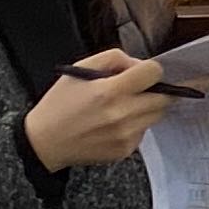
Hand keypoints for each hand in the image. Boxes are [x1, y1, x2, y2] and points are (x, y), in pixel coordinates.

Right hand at [24, 51, 175, 171]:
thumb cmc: (60, 103)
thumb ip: (114, 59)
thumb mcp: (80, 69)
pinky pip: (144, 131)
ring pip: (156, 115)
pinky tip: (114, 123)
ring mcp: (125, 135)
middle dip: (153, 90)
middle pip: (163, 97)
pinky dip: (136, 124)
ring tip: (121, 106)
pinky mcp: (125, 150)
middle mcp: (122, 115)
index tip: (140, 73)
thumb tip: (139, 65)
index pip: (154, 73)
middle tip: (135, 90)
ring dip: (146, 107)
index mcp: (110, 92)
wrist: (44, 142)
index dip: (149, 69)